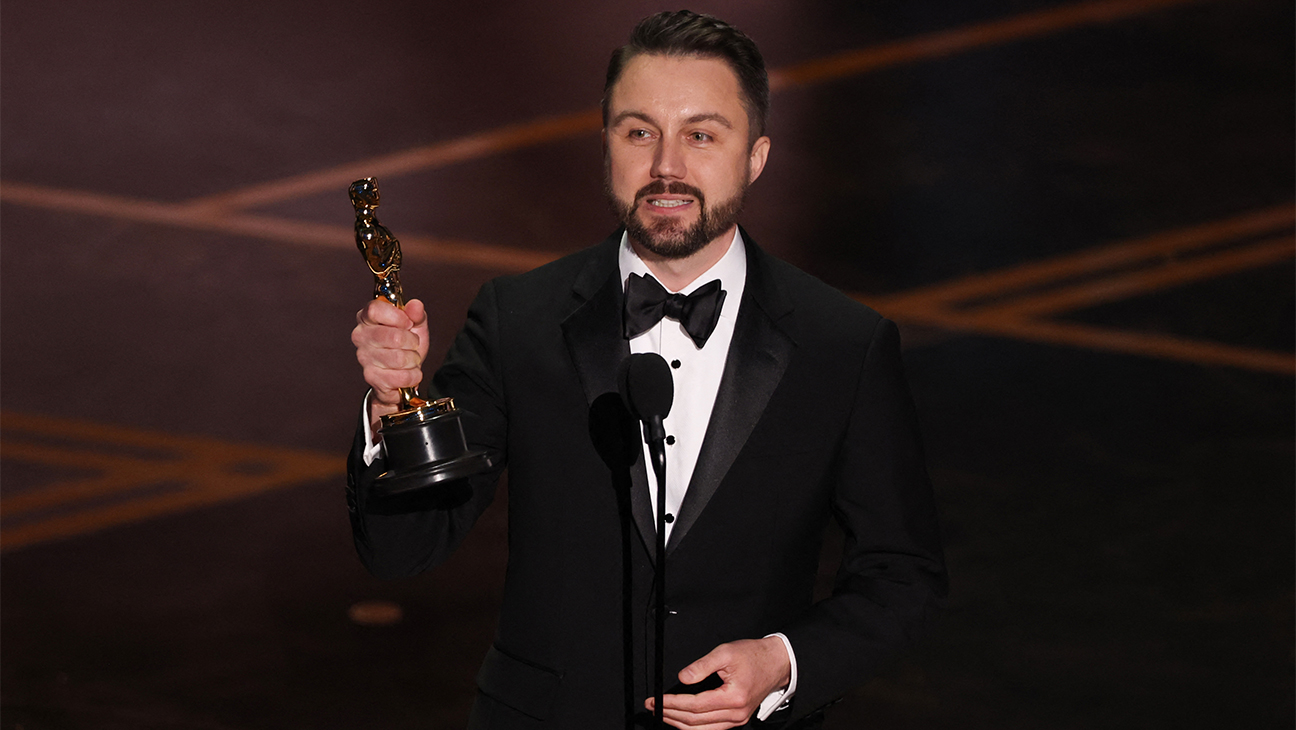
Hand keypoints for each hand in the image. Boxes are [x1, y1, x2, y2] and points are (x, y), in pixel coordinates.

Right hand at [352, 297, 429, 430]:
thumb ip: (416, 313)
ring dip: (413, 360)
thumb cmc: (405, 346)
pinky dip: (413, 375)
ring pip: (400, 358)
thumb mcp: (415, 325)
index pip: (375, 310)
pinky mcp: (371, 377)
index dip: (397, 316)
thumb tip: (415, 305)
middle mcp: (361, 336)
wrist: (402, 373)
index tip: (408, 323)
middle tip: (412, 344)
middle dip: (412, 342)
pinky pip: (401, 377)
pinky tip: (409, 372)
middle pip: (394, 336)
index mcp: (367, 318)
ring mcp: (364, 357)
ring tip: (410, 359)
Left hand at [645, 637, 790, 729]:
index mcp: (734, 697)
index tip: (657, 699)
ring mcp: (737, 719)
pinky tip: (681, 719)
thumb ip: (702, 666)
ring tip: (663, 713)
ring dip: (679, 723)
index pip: (695, 706)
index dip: (673, 703)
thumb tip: (683, 678)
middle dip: (671, 714)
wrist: (776, 663)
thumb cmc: (753, 656)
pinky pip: (711, 729)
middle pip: (695, 721)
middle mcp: (736, 714)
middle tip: (654, 707)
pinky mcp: (737, 719)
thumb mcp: (725, 652)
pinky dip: (693, 726)